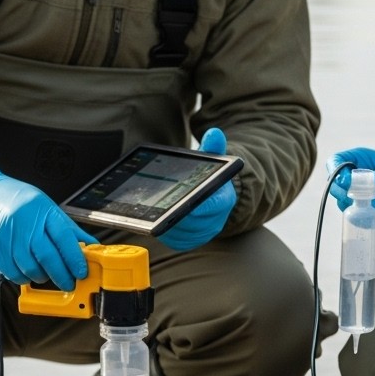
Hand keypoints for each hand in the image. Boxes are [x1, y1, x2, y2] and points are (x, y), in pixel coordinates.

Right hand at [0, 162, 96, 289]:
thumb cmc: (14, 199)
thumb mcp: (45, 207)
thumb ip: (67, 229)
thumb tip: (90, 246)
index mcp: (41, 210)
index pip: (64, 238)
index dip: (75, 259)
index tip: (81, 272)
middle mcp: (24, 223)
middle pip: (48, 257)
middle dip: (62, 275)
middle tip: (69, 282)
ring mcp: (7, 237)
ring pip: (31, 268)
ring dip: (43, 277)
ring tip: (47, 275)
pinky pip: (13, 273)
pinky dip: (24, 278)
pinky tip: (28, 272)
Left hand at [157, 128, 237, 250]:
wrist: (213, 198)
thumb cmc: (209, 179)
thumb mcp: (213, 161)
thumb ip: (213, 148)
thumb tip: (214, 133)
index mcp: (223, 200)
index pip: (213, 206)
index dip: (199, 206)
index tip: (186, 203)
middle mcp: (215, 221)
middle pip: (194, 224)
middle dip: (177, 217)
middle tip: (159, 209)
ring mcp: (202, 234)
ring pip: (183, 234)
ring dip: (167, 226)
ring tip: (152, 215)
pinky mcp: (188, 242)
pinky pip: (175, 242)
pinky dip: (163, 234)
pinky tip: (152, 222)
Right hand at [327, 147, 374, 225]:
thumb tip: (373, 179)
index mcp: (359, 159)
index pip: (335, 161)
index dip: (335, 170)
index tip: (346, 181)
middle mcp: (352, 178)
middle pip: (334, 186)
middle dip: (348, 194)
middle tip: (368, 197)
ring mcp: (354, 196)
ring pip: (345, 204)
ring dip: (367, 207)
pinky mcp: (360, 212)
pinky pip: (358, 218)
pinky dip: (374, 216)